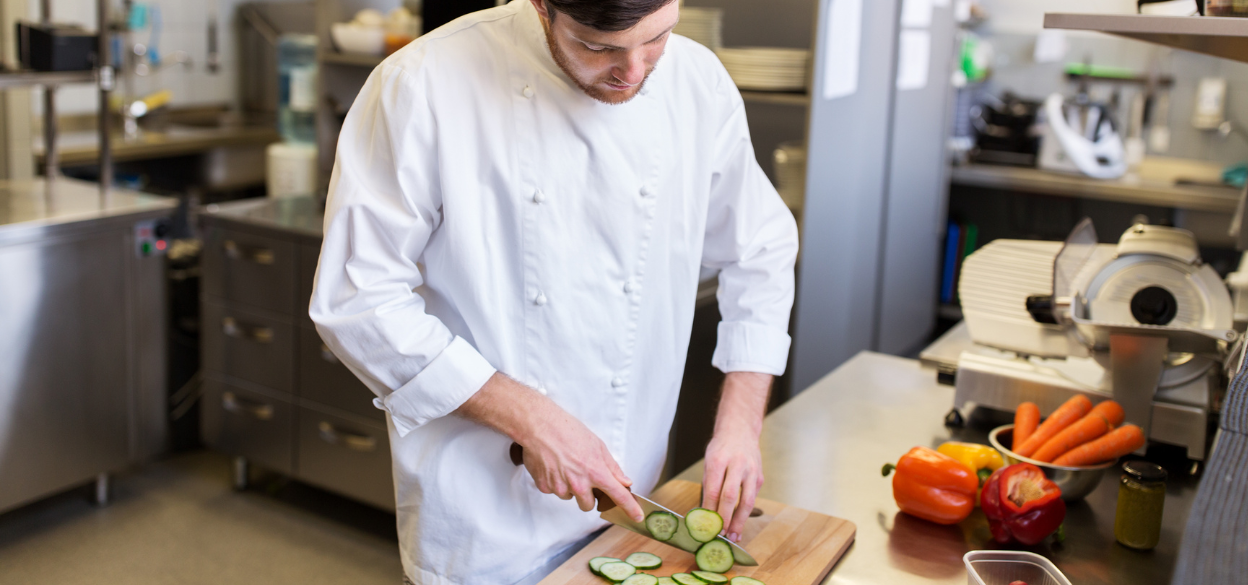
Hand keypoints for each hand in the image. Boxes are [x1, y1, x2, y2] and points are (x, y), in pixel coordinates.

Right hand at [453, 373, 643, 521]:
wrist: (540, 426)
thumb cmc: (569, 431)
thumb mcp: (598, 445)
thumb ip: (612, 467)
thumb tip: (625, 481)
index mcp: (596, 472)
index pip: (618, 495)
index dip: (630, 508)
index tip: (636, 516)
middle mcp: (579, 484)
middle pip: (588, 505)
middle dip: (588, 495)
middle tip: (582, 477)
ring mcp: (561, 487)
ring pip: (570, 497)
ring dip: (570, 488)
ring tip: (565, 466)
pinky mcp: (545, 486)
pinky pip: (554, 491)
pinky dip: (555, 482)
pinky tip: (554, 466)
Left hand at [701, 371, 769, 541]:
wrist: (740, 430)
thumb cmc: (721, 448)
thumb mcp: (709, 462)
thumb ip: (708, 486)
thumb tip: (704, 512)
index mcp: (718, 460)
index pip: (713, 490)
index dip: (711, 510)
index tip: (706, 525)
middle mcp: (736, 464)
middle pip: (730, 496)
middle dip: (725, 518)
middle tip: (720, 535)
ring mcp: (751, 470)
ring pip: (747, 500)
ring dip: (740, 520)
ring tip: (734, 535)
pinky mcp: (760, 476)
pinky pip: (753, 496)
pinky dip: (746, 511)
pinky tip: (740, 523)